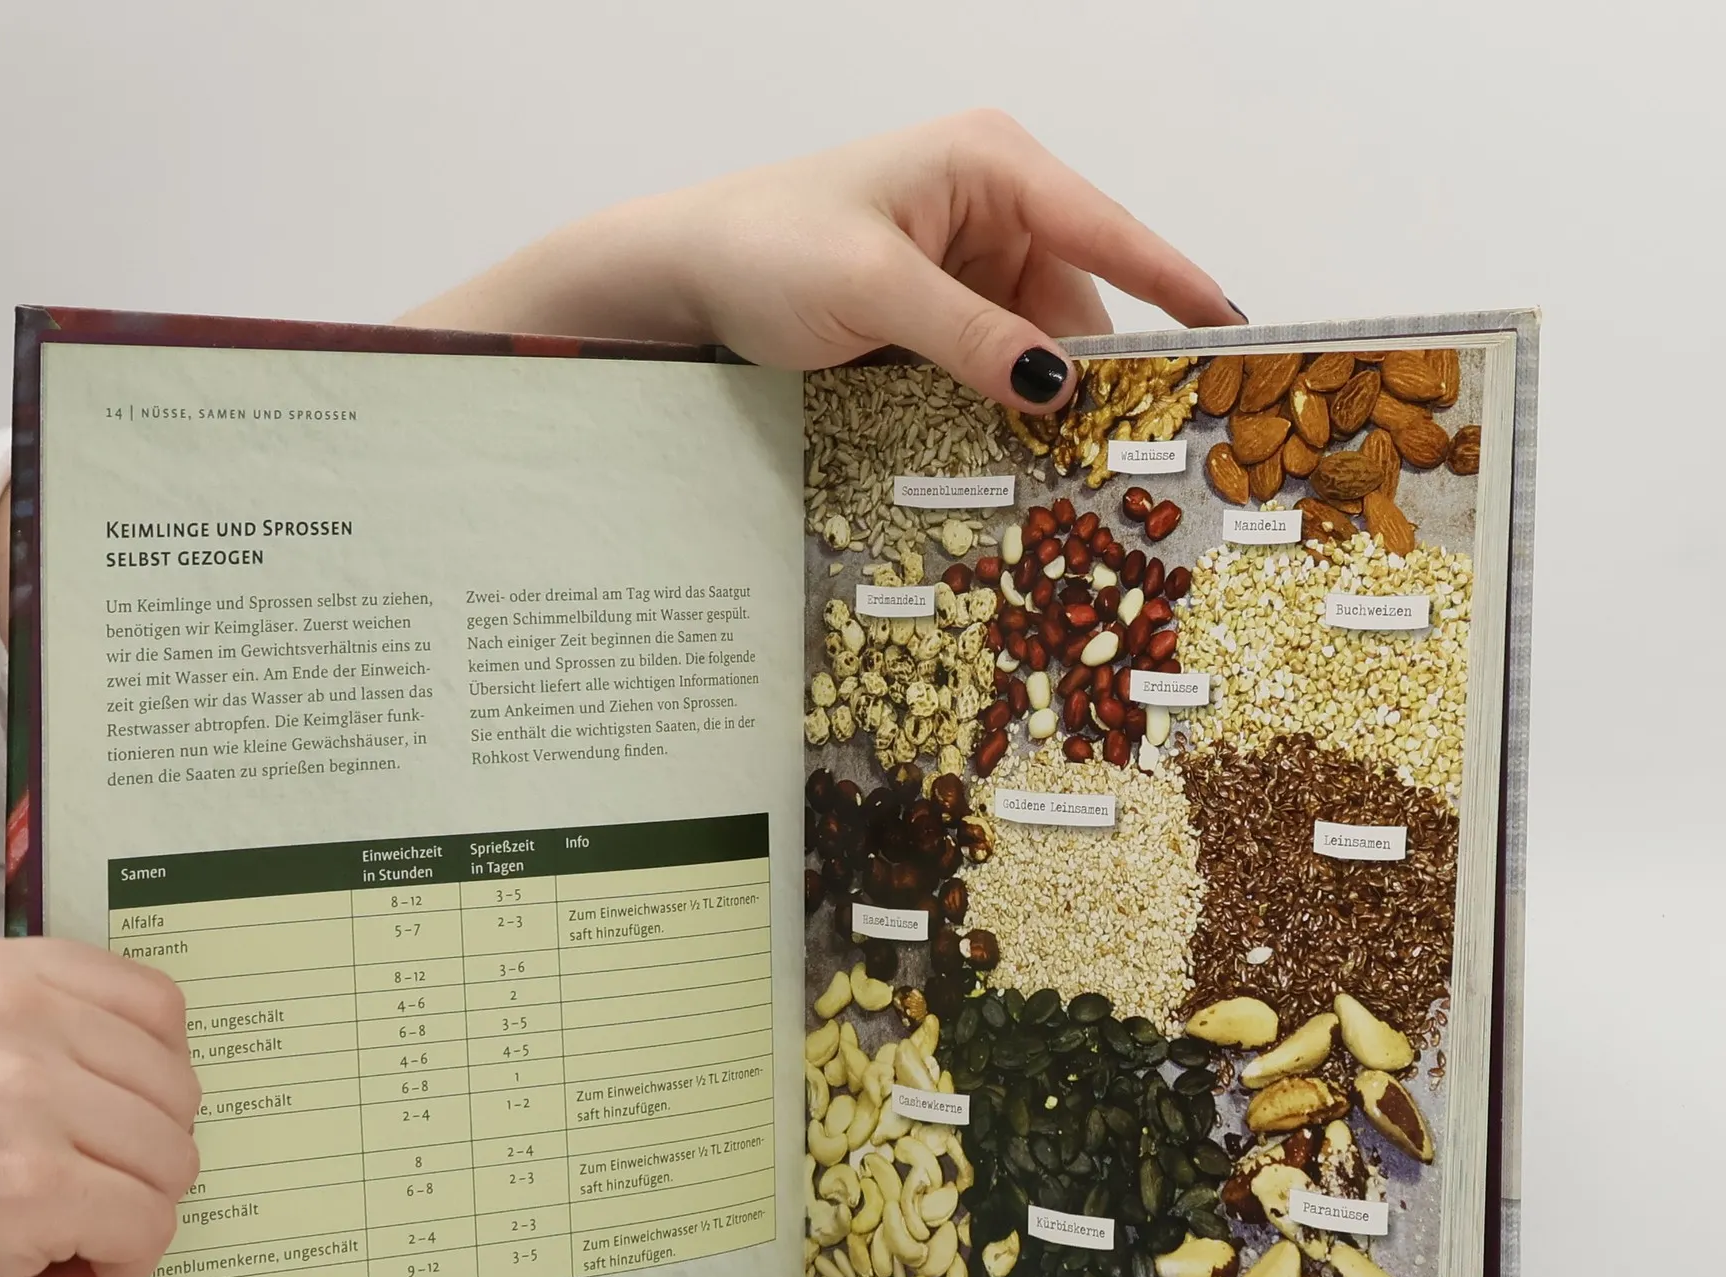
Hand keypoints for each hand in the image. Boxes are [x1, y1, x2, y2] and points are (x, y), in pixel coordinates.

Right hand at [0, 939, 200, 1276]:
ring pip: (172, 1160)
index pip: (154, 1004)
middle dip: (139, 1164)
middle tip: (66, 1204)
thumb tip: (162, 1067)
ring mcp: (14, 1098)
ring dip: (125, 1224)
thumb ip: (38, 1043)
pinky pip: (146, 1227)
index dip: (154, 1085)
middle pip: (174, 1089)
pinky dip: (114, 1273)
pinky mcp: (26, 1189)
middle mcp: (0, 1016)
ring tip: (47, 1246)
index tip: (108, 1132)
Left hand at [402, 111, 1237, 410]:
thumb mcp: (873, 293)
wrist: (680, 273)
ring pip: (1037, 339)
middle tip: (1137, 452)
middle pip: (1079, 295)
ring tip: (1073, 470)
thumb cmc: (764, 249)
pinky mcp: (935, 307)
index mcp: (989, 165)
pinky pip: (993, 357)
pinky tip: (1014, 452)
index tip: (1239, 336)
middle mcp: (988, 202)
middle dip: (1098, 371)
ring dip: (1043, 400)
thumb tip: (1057, 386)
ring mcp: (962, 257)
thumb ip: (972, 338)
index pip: (1109, 228)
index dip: (1177, 287)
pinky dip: (1001, 402)